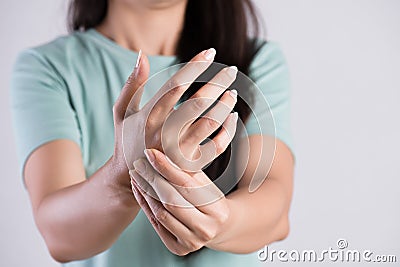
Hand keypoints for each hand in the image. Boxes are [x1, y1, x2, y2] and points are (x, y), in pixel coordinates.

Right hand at [121, 48, 238, 174]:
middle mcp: (164, 133)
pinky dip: (228, 131)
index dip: (195, 66)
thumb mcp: (122, 111)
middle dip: (217, 83)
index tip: (211, 52)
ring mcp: (179, 151)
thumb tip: (143, 54)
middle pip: (197, 103)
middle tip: (231, 70)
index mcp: (148, 116)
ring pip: (209, 124)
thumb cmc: (127, 138)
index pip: (176, 85)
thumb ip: (132, 83)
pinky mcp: (190, 165)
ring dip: (224, 105)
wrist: (134, 177)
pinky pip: (216, 147)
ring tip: (232, 92)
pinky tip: (232, 117)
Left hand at [130, 148, 231, 255]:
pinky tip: (140, 190)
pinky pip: (156, 223)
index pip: (186, 185)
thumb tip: (164, 151)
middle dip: (151, 179)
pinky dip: (145, 205)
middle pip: (171, 200)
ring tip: (137, 174)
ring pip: (161, 213)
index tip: (150, 153)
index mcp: (217, 210)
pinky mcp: (178, 248)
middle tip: (138, 163)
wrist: (219, 226)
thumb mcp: (206, 183)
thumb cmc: (211, 198)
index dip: (166, 168)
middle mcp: (206, 229)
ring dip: (145, 191)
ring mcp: (192, 242)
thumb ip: (189, 171)